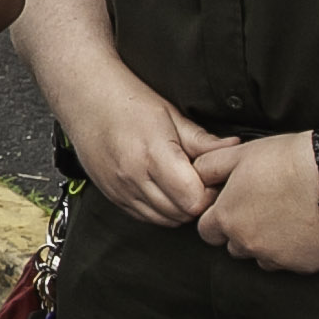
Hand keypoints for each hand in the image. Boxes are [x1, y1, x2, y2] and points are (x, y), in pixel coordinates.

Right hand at [58, 65, 240, 226]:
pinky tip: (163, 189)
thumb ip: (203, 140)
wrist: (85, 98)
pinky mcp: (112, 196)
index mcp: (153, 155)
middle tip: (201, 181)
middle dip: (197, 202)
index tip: (212, 178)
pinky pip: (144, 217)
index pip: (194, 198)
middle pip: (181, 213)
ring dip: (179, 209)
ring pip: (164, 220)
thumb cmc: (127, 101)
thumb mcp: (170, 115)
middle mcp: (134, 177)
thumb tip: (233, 149)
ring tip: (182, 185)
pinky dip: (160, 210)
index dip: (209, 192)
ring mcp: (120, 189)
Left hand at [191, 133, 318, 273]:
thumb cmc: (287, 160)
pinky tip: (308, 226)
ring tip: (287, 216)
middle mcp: (248, 244)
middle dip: (243, 232)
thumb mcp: (239, 154)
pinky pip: (294, 262)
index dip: (218, 218)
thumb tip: (195, 175)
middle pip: (235, 247)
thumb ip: (209, 168)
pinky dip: (298, 250)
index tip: (234, 206)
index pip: (207, 232)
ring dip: (269, 244)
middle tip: (264, 208)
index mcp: (227, 219)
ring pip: (264, 258)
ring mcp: (278, 258)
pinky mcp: (306, 265)